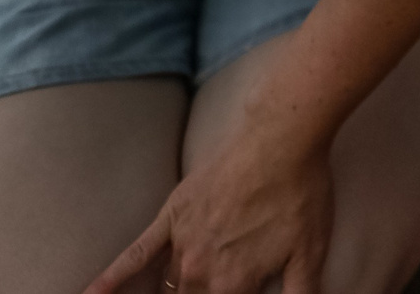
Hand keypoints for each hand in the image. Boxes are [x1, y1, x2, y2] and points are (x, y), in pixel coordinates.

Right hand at [84, 129, 330, 293]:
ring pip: (165, 288)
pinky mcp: (170, 219)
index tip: (230, 293)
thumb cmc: (301, 196)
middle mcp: (199, 272)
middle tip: (205, 288)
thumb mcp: (310, 255)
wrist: (281, 141)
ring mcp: (181, 246)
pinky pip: (133, 255)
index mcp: (232, 287)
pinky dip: (109, 279)